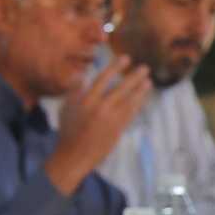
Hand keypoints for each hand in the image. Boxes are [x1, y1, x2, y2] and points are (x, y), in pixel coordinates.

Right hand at [46, 58, 152, 193]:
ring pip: (130, 101)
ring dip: (140, 90)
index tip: (125, 58)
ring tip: (148, 81)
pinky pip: (131, 113)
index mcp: (86, 101)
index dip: (115, 67)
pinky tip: (143, 98)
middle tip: (145, 68)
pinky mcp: (118, 130)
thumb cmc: (68, 131)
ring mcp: (111, 120)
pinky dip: (138, 104)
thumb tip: (81, 76)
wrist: (74, 156)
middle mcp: (100, 109)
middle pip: (121, 89)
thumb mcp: (65, 109)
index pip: (103, 79)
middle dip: (134, 77)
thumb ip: (74, 92)